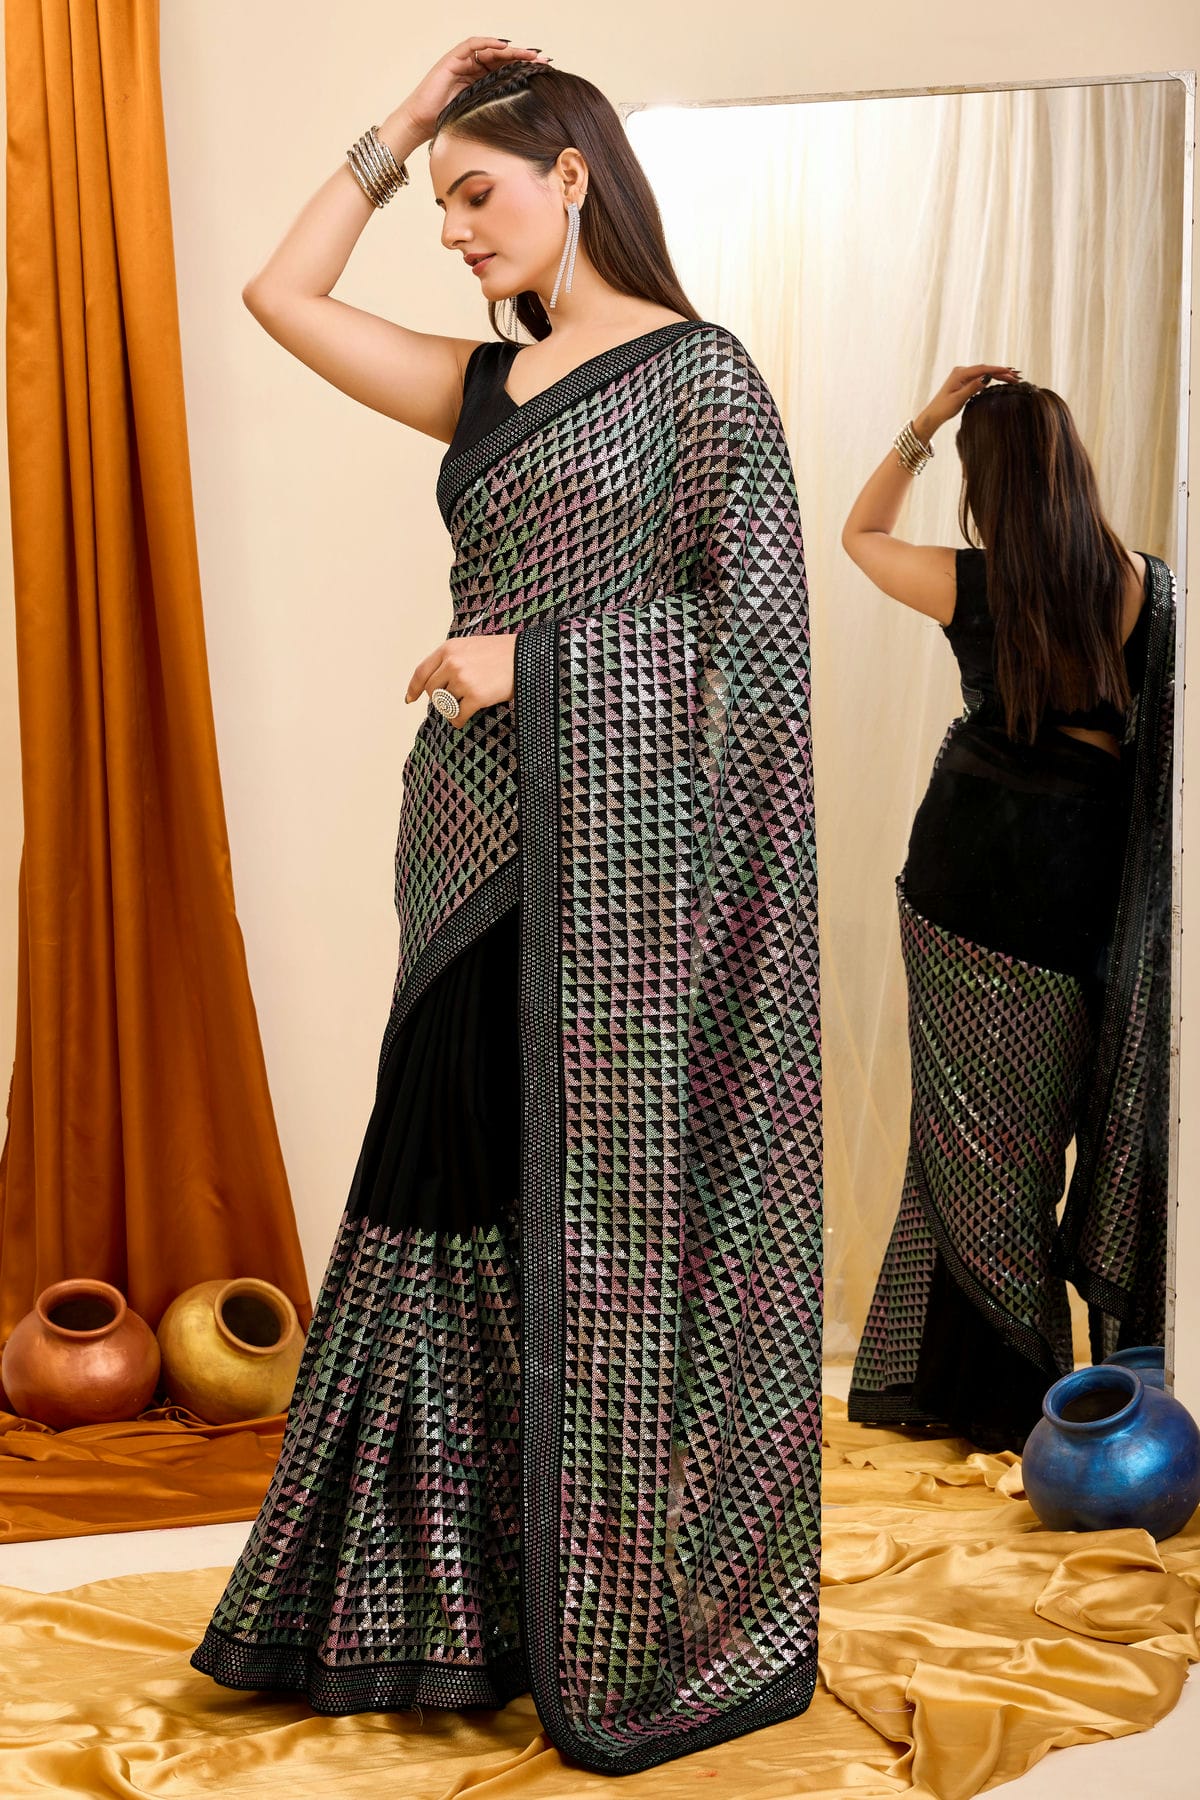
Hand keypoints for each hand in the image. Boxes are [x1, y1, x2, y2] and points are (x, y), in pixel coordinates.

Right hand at [395, 38, 550, 143]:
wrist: (421, 124)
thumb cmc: (447, 125)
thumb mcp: (479, 117)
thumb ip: (496, 109)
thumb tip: (523, 115)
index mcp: (481, 83)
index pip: (506, 71)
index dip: (524, 70)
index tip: (544, 72)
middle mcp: (473, 69)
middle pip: (501, 58)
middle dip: (523, 58)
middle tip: (543, 60)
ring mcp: (463, 62)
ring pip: (490, 50)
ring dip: (510, 50)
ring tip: (528, 53)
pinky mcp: (452, 59)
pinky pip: (472, 45)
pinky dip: (487, 43)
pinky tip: (503, 46)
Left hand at [405, 632, 517, 727]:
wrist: (527, 657)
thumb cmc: (502, 653)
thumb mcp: (471, 646)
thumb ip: (451, 659)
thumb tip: (437, 682)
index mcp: (449, 648)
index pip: (422, 671)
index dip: (414, 688)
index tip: (410, 699)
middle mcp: (452, 663)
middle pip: (433, 691)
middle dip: (440, 699)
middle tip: (454, 700)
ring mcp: (463, 680)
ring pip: (445, 704)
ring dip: (453, 709)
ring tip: (466, 705)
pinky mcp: (475, 696)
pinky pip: (457, 716)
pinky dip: (459, 721)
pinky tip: (464, 719)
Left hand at [913, 363, 1021, 442]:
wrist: (933, 414)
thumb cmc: (944, 408)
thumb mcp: (959, 399)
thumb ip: (972, 387)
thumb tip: (986, 378)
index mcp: (960, 373)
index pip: (983, 369)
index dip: (998, 370)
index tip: (1010, 372)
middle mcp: (962, 371)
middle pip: (985, 370)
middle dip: (1001, 373)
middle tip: (1016, 377)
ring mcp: (963, 376)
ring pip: (984, 373)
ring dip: (998, 376)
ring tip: (1012, 379)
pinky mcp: (964, 381)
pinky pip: (980, 378)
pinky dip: (991, 379)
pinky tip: (1001, 380)